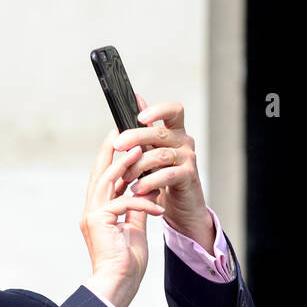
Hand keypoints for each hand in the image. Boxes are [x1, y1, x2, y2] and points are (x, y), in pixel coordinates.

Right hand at [82, 135, 164, 306]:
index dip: (110, 158)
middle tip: (123, 129)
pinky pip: (123, 202)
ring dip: (124, 164)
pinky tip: (157, 205)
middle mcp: (91, 212)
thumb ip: (136, 208)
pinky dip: (142, 200)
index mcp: (97, 213)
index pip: (103, 180)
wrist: (118, 285)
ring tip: (140, 149)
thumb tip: (144, 191)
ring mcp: (92, 216)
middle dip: (111, 150)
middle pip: (99, 173)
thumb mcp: (135, 229)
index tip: (121, 140)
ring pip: (106, 181)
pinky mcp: (99, 222)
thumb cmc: (125, 264)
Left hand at [111, 98, 214, 251]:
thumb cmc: (164, 177)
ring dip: (139, 165)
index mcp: (175, 132)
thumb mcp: (152, 151)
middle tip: (118, 145)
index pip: (173, 110)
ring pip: (161, 155)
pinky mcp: (188, 176)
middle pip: (159, 133)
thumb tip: (136, 100)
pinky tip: (138, 189)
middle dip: (135, 138)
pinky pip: (167, 175)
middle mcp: (184, 142)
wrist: (181, 206)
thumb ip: (146, 129)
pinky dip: (150, 182)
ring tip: (125, 176)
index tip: (140, 116)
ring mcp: (188, 158)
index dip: (158, 110)